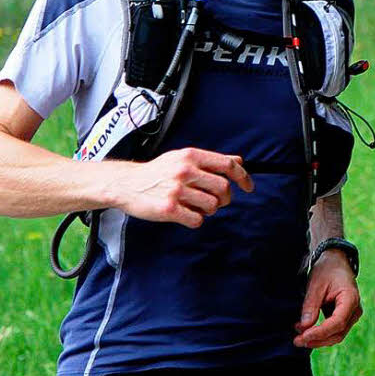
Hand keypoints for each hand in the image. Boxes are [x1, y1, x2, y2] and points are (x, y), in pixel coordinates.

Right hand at [113, 147, 253, 227]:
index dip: (243, 177)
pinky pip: (197, 220)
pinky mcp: (169, 209)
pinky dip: (194, 220)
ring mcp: (176, 190)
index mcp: (190, 156)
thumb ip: (210, 161)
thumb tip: (238, 161)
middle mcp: (184, 170)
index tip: (248, 186)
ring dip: (207, 210)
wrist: (126, 183)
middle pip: (223, 188)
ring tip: (193, 205)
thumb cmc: (156, 172)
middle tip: (215, 200)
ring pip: (212, 206)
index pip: (226, 165)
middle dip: (224, 198)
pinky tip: (184, 214)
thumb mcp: (182, 158)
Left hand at [293, 249, 362, 347]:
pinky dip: (320, 334)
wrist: (335, 262)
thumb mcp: (316, 284)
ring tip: (298, 337)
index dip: (320, 332)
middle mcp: (355, 311)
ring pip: (336, 335)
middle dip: (317, 339)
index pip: (337, 323)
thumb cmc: (326, 270)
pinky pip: (334, 330)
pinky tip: (305, 332)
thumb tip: (303, 327)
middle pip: (337, 333)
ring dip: (318, 339)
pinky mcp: (344, 317)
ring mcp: (351, 315)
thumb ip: (311, 305)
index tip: (303, 336)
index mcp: (350, 299)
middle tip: (297, 341)